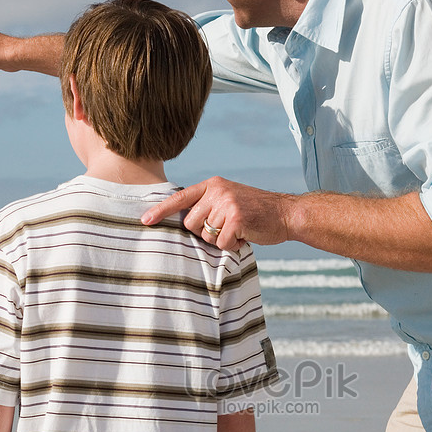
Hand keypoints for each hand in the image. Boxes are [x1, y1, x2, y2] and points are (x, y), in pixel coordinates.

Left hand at [141, 176, 295, 249]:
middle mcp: (217, 191)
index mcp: (212, 185)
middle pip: (190, 223)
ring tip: (238, 231)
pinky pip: (221, 243)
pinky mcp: (236, 218)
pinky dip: (233, 246)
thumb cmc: (256, 213)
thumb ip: (208, 205)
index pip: (180, 198)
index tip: (145, 220)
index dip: (161, 211)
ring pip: (206, 236)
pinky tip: (245, 236)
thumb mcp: (229, 199)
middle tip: (226, 229)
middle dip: (205, 233)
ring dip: (221, 240)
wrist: (286, 213)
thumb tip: (185, 223)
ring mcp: (226, 203)